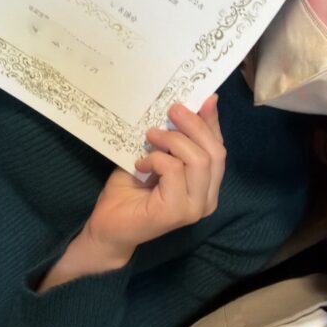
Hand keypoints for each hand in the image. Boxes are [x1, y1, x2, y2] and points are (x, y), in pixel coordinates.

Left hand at [38, 97, 225, 288]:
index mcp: (208, 188)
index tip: (203, 99)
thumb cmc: (131, 192)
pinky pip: (174, 170)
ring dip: (173, 141)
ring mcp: (194, 208)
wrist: (108, 227)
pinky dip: (156, 159)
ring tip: (151, 137)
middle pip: (215, 153)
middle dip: (194, 126)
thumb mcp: (159, 155)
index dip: (211, 123)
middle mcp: (208, 200)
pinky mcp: (176, 212)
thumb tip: (200, 102)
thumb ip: (180, 137)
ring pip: (199, 160)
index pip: (219, 149)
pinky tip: (141, 164)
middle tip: (171, 111)